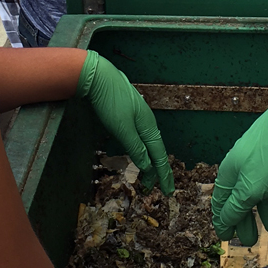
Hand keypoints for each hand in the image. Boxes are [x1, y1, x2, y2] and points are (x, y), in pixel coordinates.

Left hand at [78, 51, 173, 193]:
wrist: (98, 77)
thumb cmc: (110, 101)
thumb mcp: (123, 129)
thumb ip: (136, 148)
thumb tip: (148, 166)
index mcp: (149, 127)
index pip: (159, 156)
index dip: (163, 175)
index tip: (168, 191)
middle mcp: (148, 123)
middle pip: (156, 151)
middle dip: (158, 171)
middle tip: (159, 188)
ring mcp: (139, 117)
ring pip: (149, 145)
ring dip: (150, 161)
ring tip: (148, 176)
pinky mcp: (129, 114)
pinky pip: (142, 138)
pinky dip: (143, 151)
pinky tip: (140, 152)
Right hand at [212, 90, 267, 245]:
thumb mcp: (250, 190)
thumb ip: (236, 207)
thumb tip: (222, 221)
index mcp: (229, 173)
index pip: (220, 203)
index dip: (223, 221)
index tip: (225, 237)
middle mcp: (241, 165)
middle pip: (240, 198)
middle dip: (245, 221)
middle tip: (250, 241)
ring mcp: (259, 159)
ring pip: (258, 190)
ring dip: (264, 210)